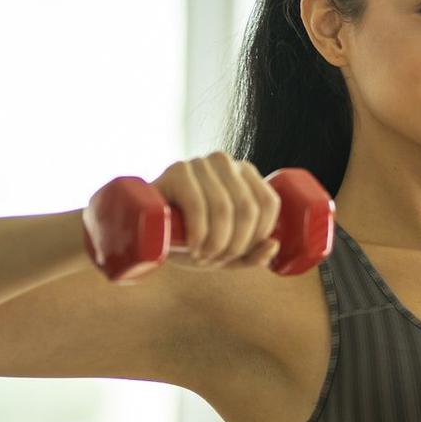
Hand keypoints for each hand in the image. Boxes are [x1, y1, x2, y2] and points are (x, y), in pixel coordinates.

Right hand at [153, 151, 284, 270]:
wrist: (146, 230)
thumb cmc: (190, 238)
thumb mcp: (226, 252)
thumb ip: (254, 254)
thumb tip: (274, 245)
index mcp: (246, 173)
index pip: (268, 203)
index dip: (258, 235)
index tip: (239, 253)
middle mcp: (225, 162)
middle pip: (247, 209)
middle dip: (235, 244)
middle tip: (217, 259)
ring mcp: (200, 163)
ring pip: (224, 209)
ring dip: (216, 242)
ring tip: (202, 256)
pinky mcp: (177, 170)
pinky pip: (197, 204)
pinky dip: (199, 233)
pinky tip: (193, 246)